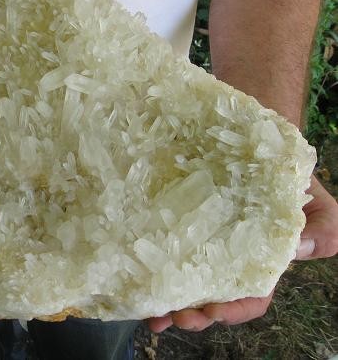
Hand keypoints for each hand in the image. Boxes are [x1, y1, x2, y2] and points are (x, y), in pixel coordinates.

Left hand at [148, 174, 337, 332]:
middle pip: (208, 295)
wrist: (256, 136)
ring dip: (165, 298)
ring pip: (180, 276)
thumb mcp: (316, 201)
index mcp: (258, 260)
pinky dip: (146, 259)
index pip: (248, 297)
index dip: (232, 310)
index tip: (213, 312)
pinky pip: (158, 240)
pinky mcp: (173, 215)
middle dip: (192, 313)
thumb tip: (304, 247)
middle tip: (174, 317)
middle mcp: (224, 255)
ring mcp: (196, 236)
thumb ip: (323, 227)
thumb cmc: (286, 172)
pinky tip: (133, 268)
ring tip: (149, 311)